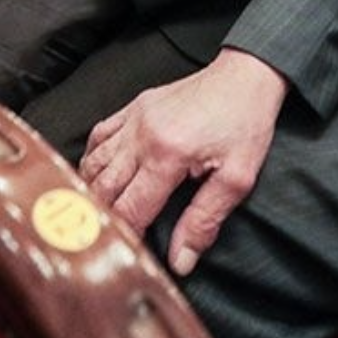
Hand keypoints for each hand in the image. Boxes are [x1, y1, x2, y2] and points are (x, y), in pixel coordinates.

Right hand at [80, 49, 289, 274]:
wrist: (246, 77)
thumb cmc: (245, 122)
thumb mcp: (236, 178)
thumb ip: (204, 221)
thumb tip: (181, 260)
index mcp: (167, 155)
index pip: (130, 210)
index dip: (126, 238)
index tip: (128, 256)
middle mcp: (142, 135)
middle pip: (103, 189)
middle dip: (102, 219)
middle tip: (106, 242)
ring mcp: (134, 118)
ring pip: (93, 163)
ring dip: (92, 192)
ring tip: (97, 215)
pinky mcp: (134, 107)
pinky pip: (98, 135)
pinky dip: (91, 159)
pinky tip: (98, 175)